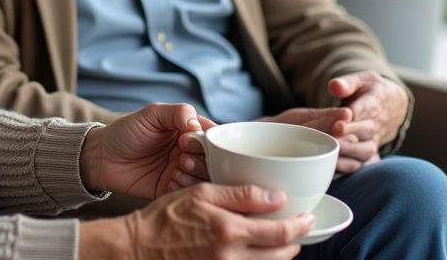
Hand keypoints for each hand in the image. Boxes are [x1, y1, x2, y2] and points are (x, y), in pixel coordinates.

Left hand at [79, 103, 216, 199]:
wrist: (102, 157)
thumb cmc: (126, 131)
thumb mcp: (151, 114)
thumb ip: (178, 113)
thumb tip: (198, 125)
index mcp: (188, 131)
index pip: (214, 136)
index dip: (210, 141)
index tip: (189, 141)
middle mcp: (190, 152)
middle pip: (215, 160)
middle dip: (203, 160)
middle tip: (182, 157)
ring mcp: (182, 172)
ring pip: (206, 178)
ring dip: (195, 175)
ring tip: (176, 169)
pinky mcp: (172, 190)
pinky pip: (189, 193)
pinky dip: (185, 188)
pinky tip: (170, 181)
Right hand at [79, 183, 313, 259]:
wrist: (138, 247)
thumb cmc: (165, 217)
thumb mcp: (201, 194)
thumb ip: (240, 194)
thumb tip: (276, 196)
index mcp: (230, 231)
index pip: (281, 233)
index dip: (301, 225)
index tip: (308, 216)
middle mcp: (231, 257)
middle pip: (281, 255)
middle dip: (296, 241)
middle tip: (299, 226)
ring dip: (281, 254)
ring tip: (282, 239)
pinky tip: (258, 251)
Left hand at [328, 71, 408, 166]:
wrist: (394, 105)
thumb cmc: (371, 90)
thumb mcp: (362, 80)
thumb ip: (347, 83)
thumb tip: (334, 86)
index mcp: (374, 102)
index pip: (363, 112)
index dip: (350, 120)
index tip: (336, 126)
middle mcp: (376, 123)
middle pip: (365, 132)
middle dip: (348, 138)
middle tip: (330, 141)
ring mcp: (375, 138)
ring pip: (367, 150)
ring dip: (350, 153)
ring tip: (332, 155)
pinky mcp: (372, 150)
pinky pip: (366, 162)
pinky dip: (355, 166)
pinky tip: (338, 170)